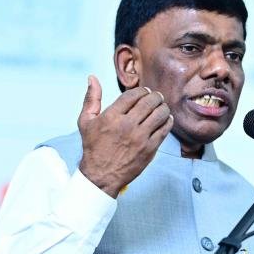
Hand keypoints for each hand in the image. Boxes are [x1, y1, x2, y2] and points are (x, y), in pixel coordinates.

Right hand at [77, 75, 173, 197]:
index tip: (144, 92)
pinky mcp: (150, 148)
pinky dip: (167, 121)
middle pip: (149, 101)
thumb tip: (92, 78)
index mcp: (112, 116)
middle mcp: (127, 125)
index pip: (133, 94)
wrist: (101, 175)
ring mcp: (140, 137)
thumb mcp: (86, 121)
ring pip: (160, 113)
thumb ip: (91, 98)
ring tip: (161, 107)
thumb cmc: (93, 147)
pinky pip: (164, 129)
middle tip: (156, 97)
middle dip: (155, 96)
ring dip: (163, 107)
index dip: (142, 90)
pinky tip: (165, 119)